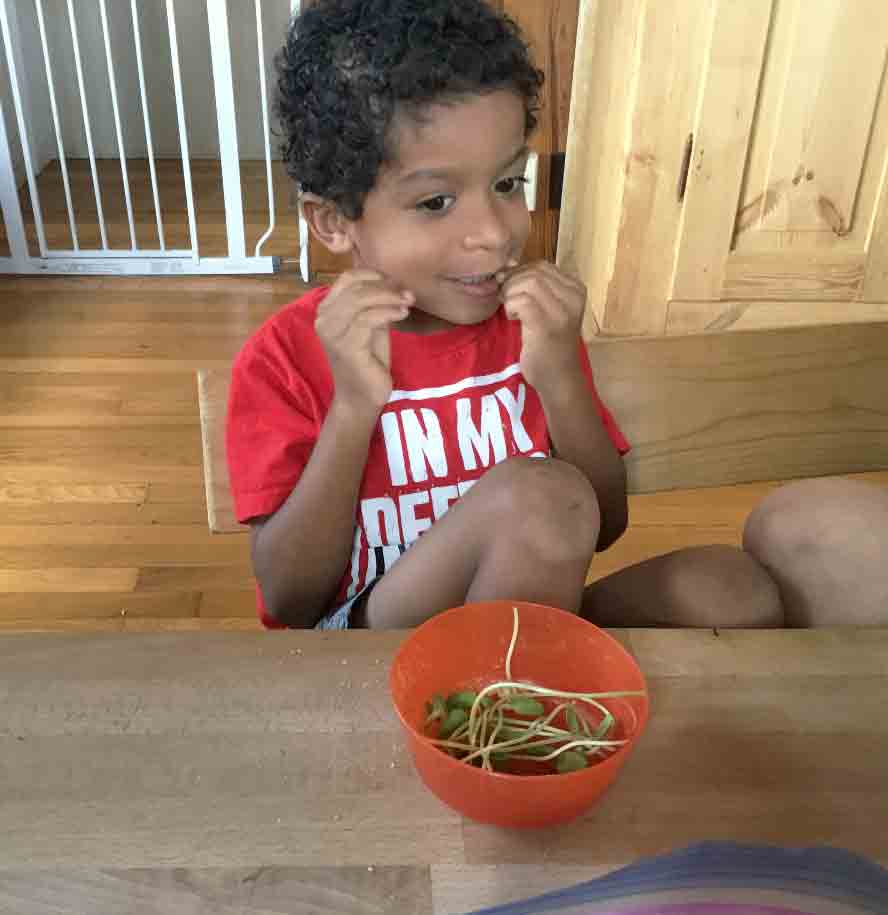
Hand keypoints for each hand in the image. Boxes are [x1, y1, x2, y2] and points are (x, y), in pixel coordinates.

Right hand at [315, 269, 412, 413]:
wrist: (361, 397)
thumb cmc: (367, 361)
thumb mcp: (371, 325)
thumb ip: (374, 304)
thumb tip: (392, 282)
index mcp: (326, 310)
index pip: (347, 279)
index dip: (373, 274)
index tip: (396, 282)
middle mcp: (323, 319)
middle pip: (355, 287)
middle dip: (386, 287)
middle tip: (407, 293)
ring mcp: (331, 333)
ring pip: (360, 300)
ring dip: (389, 298)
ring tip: (407, 302)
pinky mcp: (345, 346)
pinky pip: (367, 319)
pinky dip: (388, 312)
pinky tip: (402, 314)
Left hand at [497, 260, 586, 394]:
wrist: (559, 378)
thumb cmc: (550, 344)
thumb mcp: (550, 309)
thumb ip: (536, 288)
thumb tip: (507, 267)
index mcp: (576, 289)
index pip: (542, 266)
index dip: (519, 272)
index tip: (509, 287)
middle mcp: (573, 297)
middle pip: (534, 272)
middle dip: (512, 282)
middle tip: (505, 299)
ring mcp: (562, 311)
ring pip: (528, 283)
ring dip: (510, 294)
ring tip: (511, 310)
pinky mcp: (547, 325)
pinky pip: (521, 301)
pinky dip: (510, 307)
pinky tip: (514, 319)